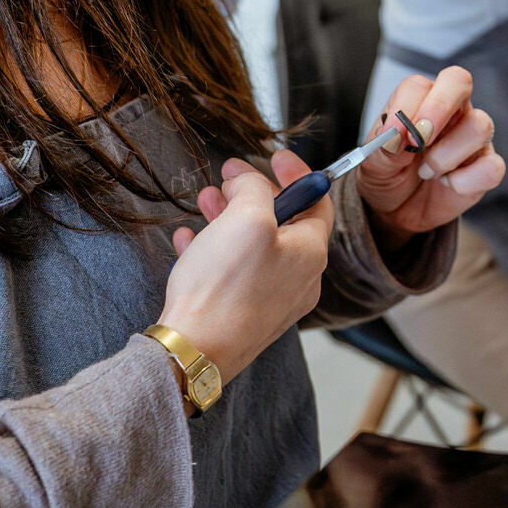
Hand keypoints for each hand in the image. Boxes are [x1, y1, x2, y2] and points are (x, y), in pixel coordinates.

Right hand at [157, 153, 330, 382]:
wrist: (195, 350)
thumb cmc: (224, 289)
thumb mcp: (246, 218)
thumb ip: (255, 188)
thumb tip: (251, 182)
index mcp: (310, 253)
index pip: (318, 202)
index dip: (298, 174)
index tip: (276, 157)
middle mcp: (298, 279)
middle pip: (283, 223)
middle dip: (254, 195)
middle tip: (230, 178)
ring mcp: (271, 300)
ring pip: (254, 246)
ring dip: (230, 218)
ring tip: (205, 201)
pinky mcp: (244, 315)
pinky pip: (233, 272)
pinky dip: (214, 249)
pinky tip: (189, 239)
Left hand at [357, 66, 504, 240]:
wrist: (396, 212)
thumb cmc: (387, 177)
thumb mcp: (374, 164)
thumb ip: (384, 145)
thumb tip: (397, 134)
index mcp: (420, 101)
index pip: (421, 85)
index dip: (409, 106)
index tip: (396, 133)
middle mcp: (451, 112)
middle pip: (459, 82)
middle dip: (439, 107)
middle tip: (419, 140)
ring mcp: (472, 138)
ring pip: (479, 126)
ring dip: (446, 156)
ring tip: (426, 172)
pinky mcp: (486, 167)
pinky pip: (492, 166)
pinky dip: (466, 181)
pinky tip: (448, 185)